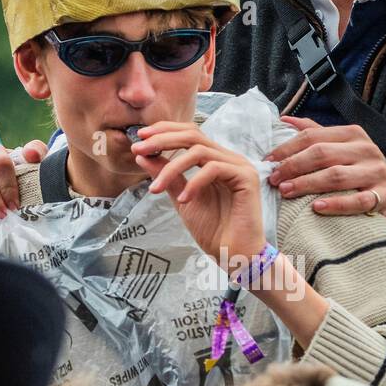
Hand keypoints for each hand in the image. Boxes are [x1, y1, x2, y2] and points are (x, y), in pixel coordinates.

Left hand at [132, 121, 265, 268]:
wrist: (234, 254)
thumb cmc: (213, 230)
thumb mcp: (181, 198)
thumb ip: (166, 176)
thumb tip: (142, 156)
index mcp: (215, 160)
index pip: (190, 134)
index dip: (165, 131)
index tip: (140, 137)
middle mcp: (228, 158)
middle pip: (193, 135)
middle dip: (163, 140)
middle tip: (139, 149)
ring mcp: (239, 166)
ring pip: (199, 151)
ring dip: (171, 167)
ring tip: (156, 188)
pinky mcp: (246, 177)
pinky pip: (213, 169)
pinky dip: (193, 183)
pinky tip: (183, 200)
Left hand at [268, 116, 385, 241]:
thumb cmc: (363, 172)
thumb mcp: (343, 149)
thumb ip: (316, 134)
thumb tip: (283, 120)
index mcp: (352, 135)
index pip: (313, 136)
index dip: (287, 148)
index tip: (268, 162)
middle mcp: (366, 149)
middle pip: (322, 154)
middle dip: (293, 166)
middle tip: (274, 179)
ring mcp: (377, 172)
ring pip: (336, 176)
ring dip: (307, 184)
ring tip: (286, 192)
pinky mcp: (385, 195)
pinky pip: (358, 201)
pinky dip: (336, 204)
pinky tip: (316, 208)